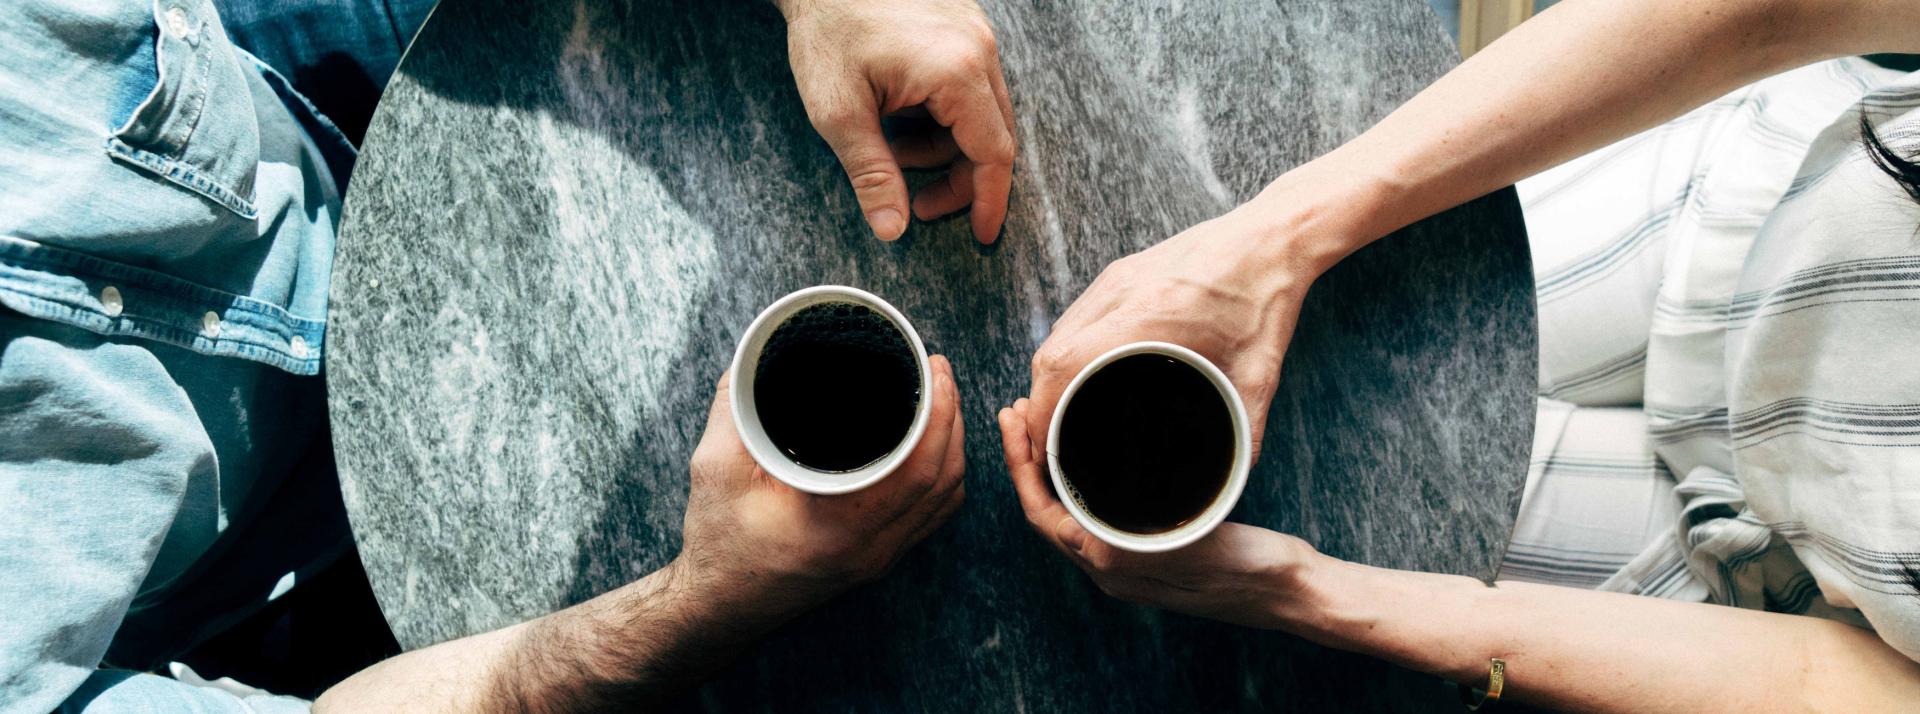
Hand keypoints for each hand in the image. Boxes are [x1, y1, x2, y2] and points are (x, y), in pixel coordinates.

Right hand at [676, 355, 966, 622]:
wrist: (719, 606)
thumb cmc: (716, 541)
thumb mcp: (715, 468)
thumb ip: (735, 408)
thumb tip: (754, 358)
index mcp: (838, 525)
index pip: (918, 469)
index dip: (939, 415)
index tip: (934, 369)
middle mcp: (870, 548)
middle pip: (944, 479)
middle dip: (952, 416)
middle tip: (939, 369)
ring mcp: (879, 558)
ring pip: (945, 499)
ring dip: (952, 444)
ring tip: (942, 397)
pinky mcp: (879, 559)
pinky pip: (932, 516)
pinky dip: (943, 475)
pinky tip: (933, 444)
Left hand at [778, 0, 1016, 243]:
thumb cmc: (826, 28)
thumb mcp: (839, 112)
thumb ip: (871, 174)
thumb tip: (893, 229)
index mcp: (956, 72)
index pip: (994, 154)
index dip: (989, 201)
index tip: (982, 234)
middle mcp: (978, 49)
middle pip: (994, 136)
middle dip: (960, 179)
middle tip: (921, 204)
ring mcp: (974, 33)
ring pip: (983, 113)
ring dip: (946, 145)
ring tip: (896, 151)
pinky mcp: (962, 25)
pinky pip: (971, 85)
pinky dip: (944, 114)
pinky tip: (904, 117)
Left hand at [996, 398, 1314, 627]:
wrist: (1290, 588)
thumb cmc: (1250, 570)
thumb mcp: (1194, 553)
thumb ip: (1137, 549)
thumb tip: (1084, 537)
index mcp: (1112, 568)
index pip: (1042, 514)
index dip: (1021, 466)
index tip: (1015, 420)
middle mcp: (1110, 567)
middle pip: (1046, 508)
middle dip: (1026, 458)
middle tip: (1015, 409)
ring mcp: (1127, 557)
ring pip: (1067, 507)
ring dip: (1048, 465)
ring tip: (1040, 419)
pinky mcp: (1146, 543)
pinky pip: (1094, 507)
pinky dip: (1079, 473)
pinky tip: (1088, 446)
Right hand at [1025, 207, 1324, 460]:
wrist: (1273, 237)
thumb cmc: (1268, 299)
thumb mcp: (1260, 375)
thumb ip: (1246, 431)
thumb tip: (1235, 479)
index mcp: (1150, 317)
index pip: (1065, 365)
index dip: (1042, 410)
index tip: (1042, 445)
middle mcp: (1122, 293)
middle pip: (1050, 353)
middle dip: (1039, 402)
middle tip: (1048, 441)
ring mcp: (1116, 279)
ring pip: (1057, 333)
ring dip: (1050, 375)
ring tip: (1058, 413)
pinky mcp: (1120, 272)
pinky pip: (1075, 316)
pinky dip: (1067, 349)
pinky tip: (1079, 373)